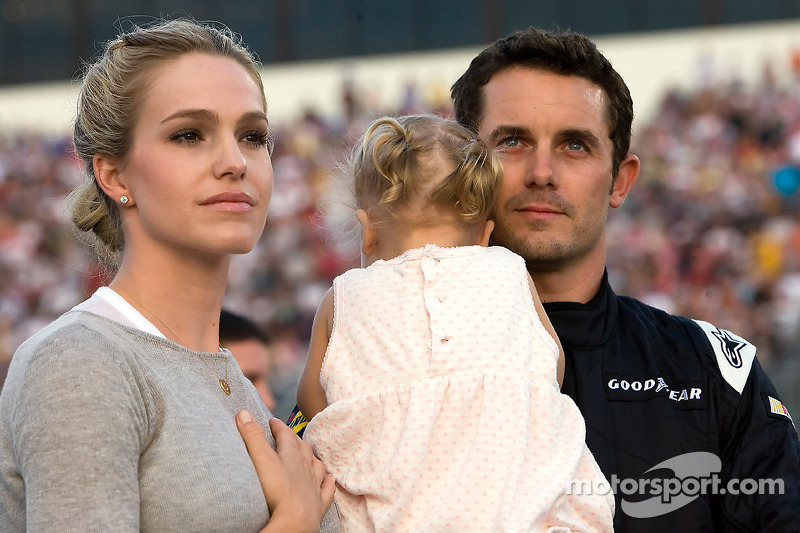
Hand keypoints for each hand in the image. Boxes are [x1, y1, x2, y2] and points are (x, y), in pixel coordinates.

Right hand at [236, 410, 335, 532]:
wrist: (296, 520)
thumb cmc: (278, 489)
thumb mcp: (260, 459)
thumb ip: (252, 436)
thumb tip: (243, 412)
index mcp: (292, 455)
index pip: (286, 435)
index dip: (279, 426)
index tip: (272, 421)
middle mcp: (306, 467)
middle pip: (303, 449)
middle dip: (296, 440)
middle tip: (289, 437)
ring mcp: (315, 485)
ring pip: (317, 466)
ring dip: (313, 459)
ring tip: (309, 456)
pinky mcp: (319, 504)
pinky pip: (327, 490)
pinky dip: (328, 483)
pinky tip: (329, 480)